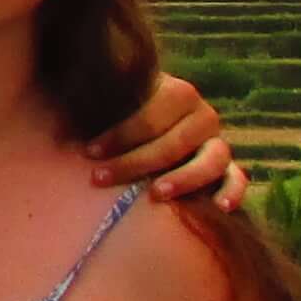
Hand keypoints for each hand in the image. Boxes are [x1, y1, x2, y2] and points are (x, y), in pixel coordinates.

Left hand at [92, 66, 243, 206]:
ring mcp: (218, 142)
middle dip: (134, 162)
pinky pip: (237, 180)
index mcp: (179, 92)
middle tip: (100, 178)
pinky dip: (233, 192)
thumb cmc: (127, 115)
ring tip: (155, 195)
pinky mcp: (228, 168)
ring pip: (211, 159)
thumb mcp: (117, 102)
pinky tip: (220, 208)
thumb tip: (63, 116)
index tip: (88, 152)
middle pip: (174, 142)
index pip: (150, 116)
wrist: (158, 128)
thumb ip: (100, 101)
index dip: (118, 135)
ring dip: (184, 178)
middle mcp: (204, 116)